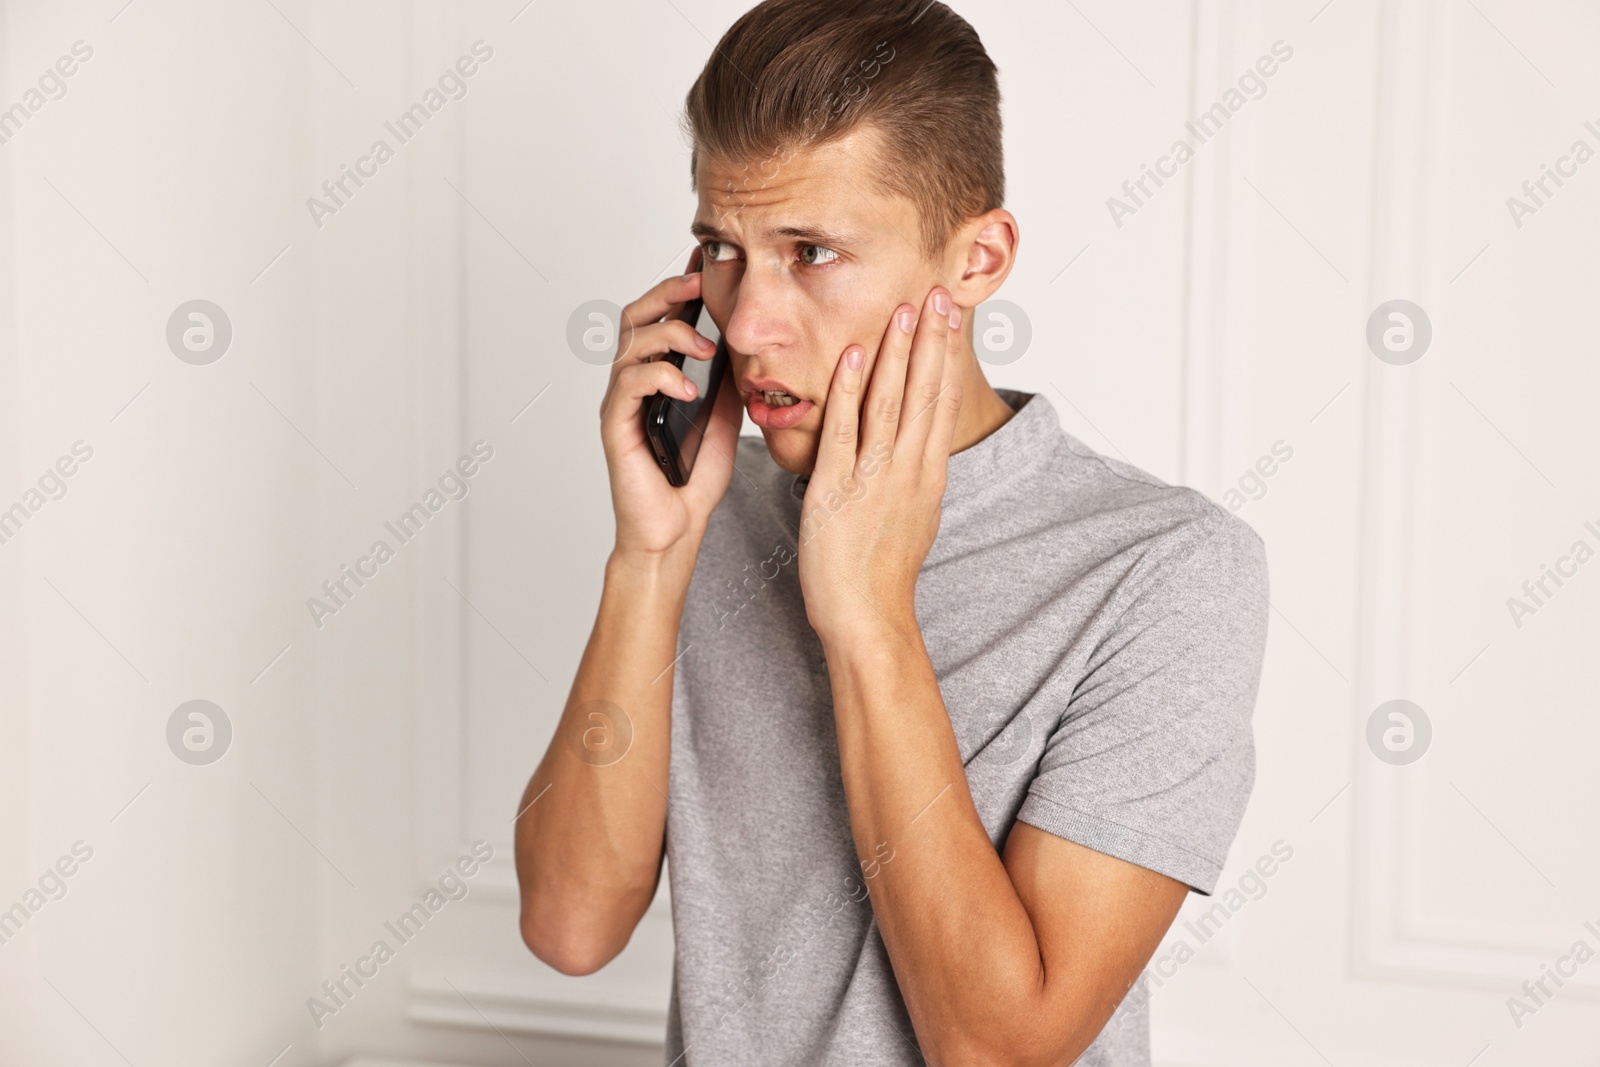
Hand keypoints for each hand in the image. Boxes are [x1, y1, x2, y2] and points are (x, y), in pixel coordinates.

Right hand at [598, 246, 743, 559]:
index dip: (678, 285)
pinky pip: (629, 384)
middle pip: (634, 316)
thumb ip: (726, 377)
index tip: (706, 261)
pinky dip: (660, 376)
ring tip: (703, 346)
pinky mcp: (616, 426)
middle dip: (666, 292)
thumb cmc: (694, 477)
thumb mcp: (725, 414)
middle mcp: (633, 382)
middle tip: (698, 282)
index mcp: (658, 374)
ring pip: (630, 343)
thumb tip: (746, 339)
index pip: (659, 315)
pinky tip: (687, 387)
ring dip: (669, 334)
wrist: (676, 528)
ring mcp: (622, 402)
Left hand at [797, 286, 963, 644]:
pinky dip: (849, 390)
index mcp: (928, 474)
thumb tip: (916, 445)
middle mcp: (909, 469)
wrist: (867, 616)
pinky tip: (852, 354)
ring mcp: (875, 477)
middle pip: (925, 392)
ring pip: (890, 401)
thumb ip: (912, 473)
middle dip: (931, 339)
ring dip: (897, 352)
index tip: (950, 314)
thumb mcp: (912, 514)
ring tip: (904, 308)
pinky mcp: (837, 489)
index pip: (941, 400)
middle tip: (937, 292)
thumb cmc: (880, 572)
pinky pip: (844, 429)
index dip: (946, 354)